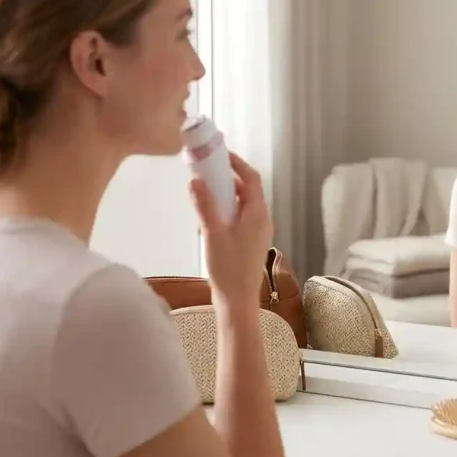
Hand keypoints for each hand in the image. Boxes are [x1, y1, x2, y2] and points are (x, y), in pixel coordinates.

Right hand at [189, 151, 272, 310]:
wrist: (237, 301)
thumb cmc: (228, 269)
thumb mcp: (213, 234)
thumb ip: (204, 206)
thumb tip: (195, 180)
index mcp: (257, 214)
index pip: (251, 178)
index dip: (237, 163)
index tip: (220, 154)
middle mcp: (262, 220)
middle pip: (247, 190)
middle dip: (228, 178)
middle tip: (206, 171)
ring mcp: (257, 232)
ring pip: (243, 204)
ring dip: (226, 195)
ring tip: (204, 192)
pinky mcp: (250, 242)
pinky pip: (240, 217)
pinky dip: (226, 210)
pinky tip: (208, 218)